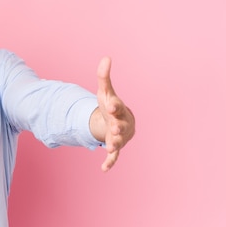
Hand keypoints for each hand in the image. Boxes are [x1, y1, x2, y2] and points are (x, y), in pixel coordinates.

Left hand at [92, 57, 135, 171]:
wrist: (121, 122)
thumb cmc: (112, 105)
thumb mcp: (106, 91)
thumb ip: (104, 76)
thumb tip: (106, 57)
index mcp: (118, 109)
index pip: (117, 106)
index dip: (114, 105)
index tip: (110, 104)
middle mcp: (121, 123)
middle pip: (120, 125)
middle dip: (117, 127)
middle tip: (114, 128)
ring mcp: (118, 136)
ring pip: (118, 141)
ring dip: (114, 144)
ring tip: (109, 148)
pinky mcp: (115, 146)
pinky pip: (114, 156)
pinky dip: (110, 162)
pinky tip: (104, 169)